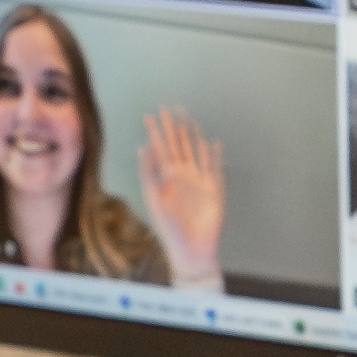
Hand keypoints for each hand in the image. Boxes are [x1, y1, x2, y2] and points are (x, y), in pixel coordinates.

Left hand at [138, 107, 226, 285]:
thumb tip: (142, 147)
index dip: (155, 132)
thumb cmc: (169, 227)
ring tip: (188, 118)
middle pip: (177, 145)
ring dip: (192, 136)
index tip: (150, 115)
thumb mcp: (153, 198)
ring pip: (195, 152)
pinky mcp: (214, 188)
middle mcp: (181, 176)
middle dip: (173, 127)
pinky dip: (214, 154)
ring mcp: (198, 180)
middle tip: (168, 108)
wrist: (191, 248)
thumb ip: (148, 173)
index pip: (159, 149)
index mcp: (165, 178)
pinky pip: (214, 167)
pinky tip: (212, 141)